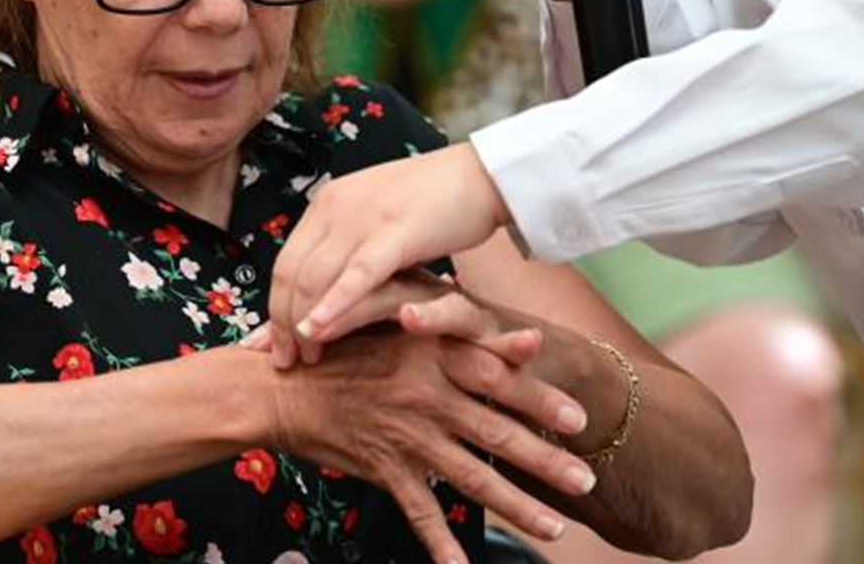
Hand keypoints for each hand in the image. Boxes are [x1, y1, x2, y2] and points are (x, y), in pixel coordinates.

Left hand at [266, 144, 508, 366]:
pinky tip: (315, 328)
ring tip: (303, 357)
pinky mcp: (395, 233)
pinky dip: (331, 304)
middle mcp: (335, 206)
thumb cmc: (432, 204)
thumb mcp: (375, 221)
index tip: (272, 343)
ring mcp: (363, 218)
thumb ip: (346, 246)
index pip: (285, 261)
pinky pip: (356, 275)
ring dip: (302, 321)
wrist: (480, 175)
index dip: (274, 306)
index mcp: (327, 203)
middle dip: (281, 322)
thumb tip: (320, 284)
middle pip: (290, 273)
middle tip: (285, 360)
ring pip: (314, 276)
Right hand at [267, 320, 594, 563]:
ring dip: (518, 505)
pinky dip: (442, 544)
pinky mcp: (384, 466)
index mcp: (429, 353)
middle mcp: (425, 393)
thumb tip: (499, 328)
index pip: (495, 375)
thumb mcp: (389, 322)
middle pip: (496, 431)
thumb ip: (442, 325)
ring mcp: (405, 433)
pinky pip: (420, 511)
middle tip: (587, 478)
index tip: (579, 417)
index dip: (539, 396)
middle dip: (546, 459)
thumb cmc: (336, 347)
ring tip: (554, 527)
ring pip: (472, 476)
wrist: (277, 384)